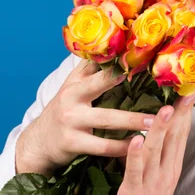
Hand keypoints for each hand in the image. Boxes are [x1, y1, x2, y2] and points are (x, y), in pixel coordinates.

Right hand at [15, 59, 156, 176]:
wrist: (39, 140)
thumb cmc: (65, 107)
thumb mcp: (73, 86)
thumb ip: (92, 70)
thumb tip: (115, 47)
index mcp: (76, 82)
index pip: (99, 68)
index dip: (118, 63)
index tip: (139, 59)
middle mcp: (72, 98)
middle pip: (103, 86)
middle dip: (128, 84)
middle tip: (154, 90)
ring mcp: (71, 121)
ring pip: (108, 120)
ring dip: (133, 121)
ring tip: (155, 122)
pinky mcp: (72, 143)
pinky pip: (102, 146)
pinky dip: (121, 147)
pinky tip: (137, 144)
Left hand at [108, 92, 194, 194]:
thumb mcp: (162, 175)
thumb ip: (162, 151)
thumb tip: (163, 125)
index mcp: (172, 166)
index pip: (182, 134)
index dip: (186, 112)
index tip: (190, 91)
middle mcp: (166, 172)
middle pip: (174, 139)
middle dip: (179, 115)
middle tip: (184, 92)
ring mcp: (150, 182)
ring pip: (156, 151)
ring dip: (160, 129)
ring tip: (165, 110)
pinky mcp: (132, 193)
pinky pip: (134, 171)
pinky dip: (136, 154)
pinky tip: (136, 139)